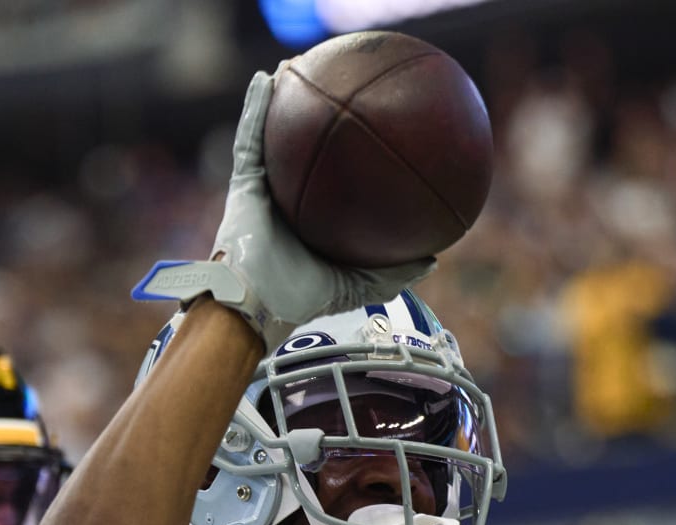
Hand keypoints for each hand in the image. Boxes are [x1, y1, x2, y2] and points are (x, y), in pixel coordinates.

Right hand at [131, 71, 436, 350]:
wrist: (259, 306)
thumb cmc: (300, 301)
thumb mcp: (359, 285)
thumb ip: (393, 272)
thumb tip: (433, 259)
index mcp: (309, 220)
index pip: (330, 179)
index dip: (346, 154)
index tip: (368, 129)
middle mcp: (285, 200)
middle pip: (300, 150)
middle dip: (312, 119)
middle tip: (334, 89)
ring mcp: (262, 190)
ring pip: (271, 136)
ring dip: (281, 100)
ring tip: (295, 66)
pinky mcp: (242, 185)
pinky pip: (249, 139)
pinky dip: (254, 108)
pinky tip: (267, 79)